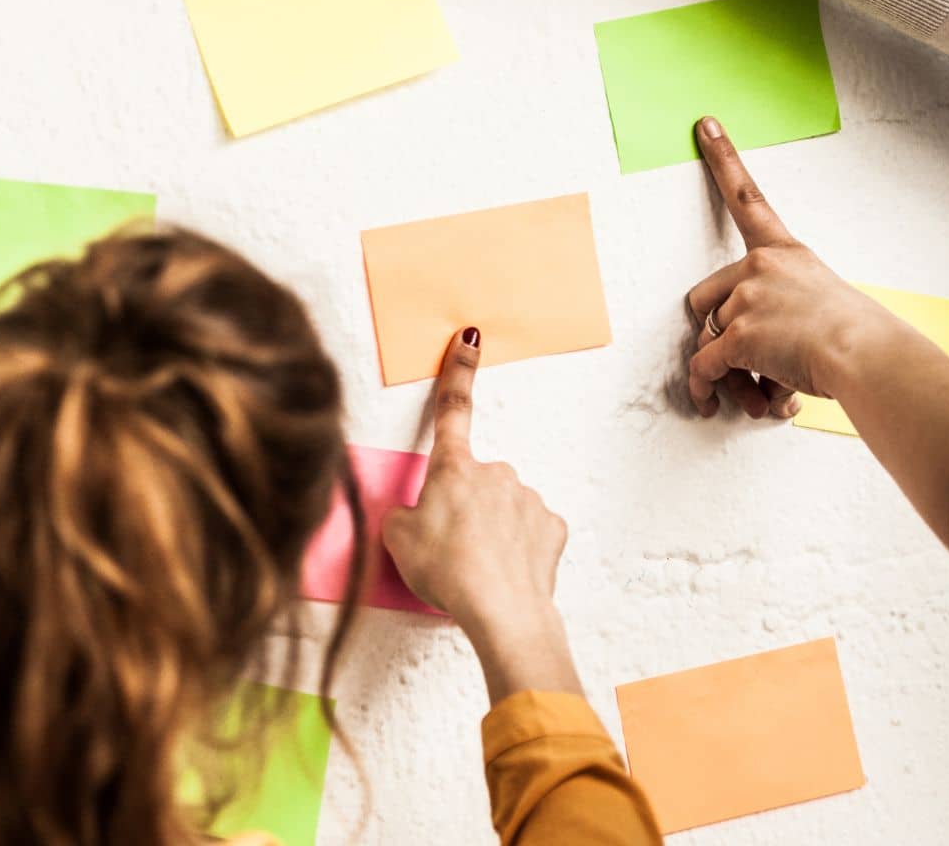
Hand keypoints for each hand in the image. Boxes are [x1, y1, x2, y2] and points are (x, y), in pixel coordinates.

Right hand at [383, 327, 581, 700]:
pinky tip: (504, 569)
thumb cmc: (448, 573)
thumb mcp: (397, 539)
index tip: (470, 339)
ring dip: (489, 528)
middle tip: (448, 545)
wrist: (501, 611)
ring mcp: (527, 498)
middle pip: (473, 480)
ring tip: (474, 566)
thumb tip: (415, 514)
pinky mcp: (551, 527)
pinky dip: (516, 547)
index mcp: (453, 468)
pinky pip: (528, 530)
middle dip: (462, 505)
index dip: (458, 371)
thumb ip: (403, 513)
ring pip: (502, 506)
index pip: (452, 409)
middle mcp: (495, 473)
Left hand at [684, 116, 930, 417]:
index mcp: (786, 253)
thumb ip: (788, 317)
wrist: (871, 359)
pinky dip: (706, 390)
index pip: (749, 199)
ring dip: (728, 374)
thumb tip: (767, 366)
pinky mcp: (737, 333)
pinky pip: (704, 367)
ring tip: (759, 396)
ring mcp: (746, 298)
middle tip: (746, 365)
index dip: (723, 160)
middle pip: (706, 300)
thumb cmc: (863, 343)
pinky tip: (714, 405)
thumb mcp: (829, 307)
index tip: (705, 125)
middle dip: (718, 335)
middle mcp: (761, 267)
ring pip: (708, 341)